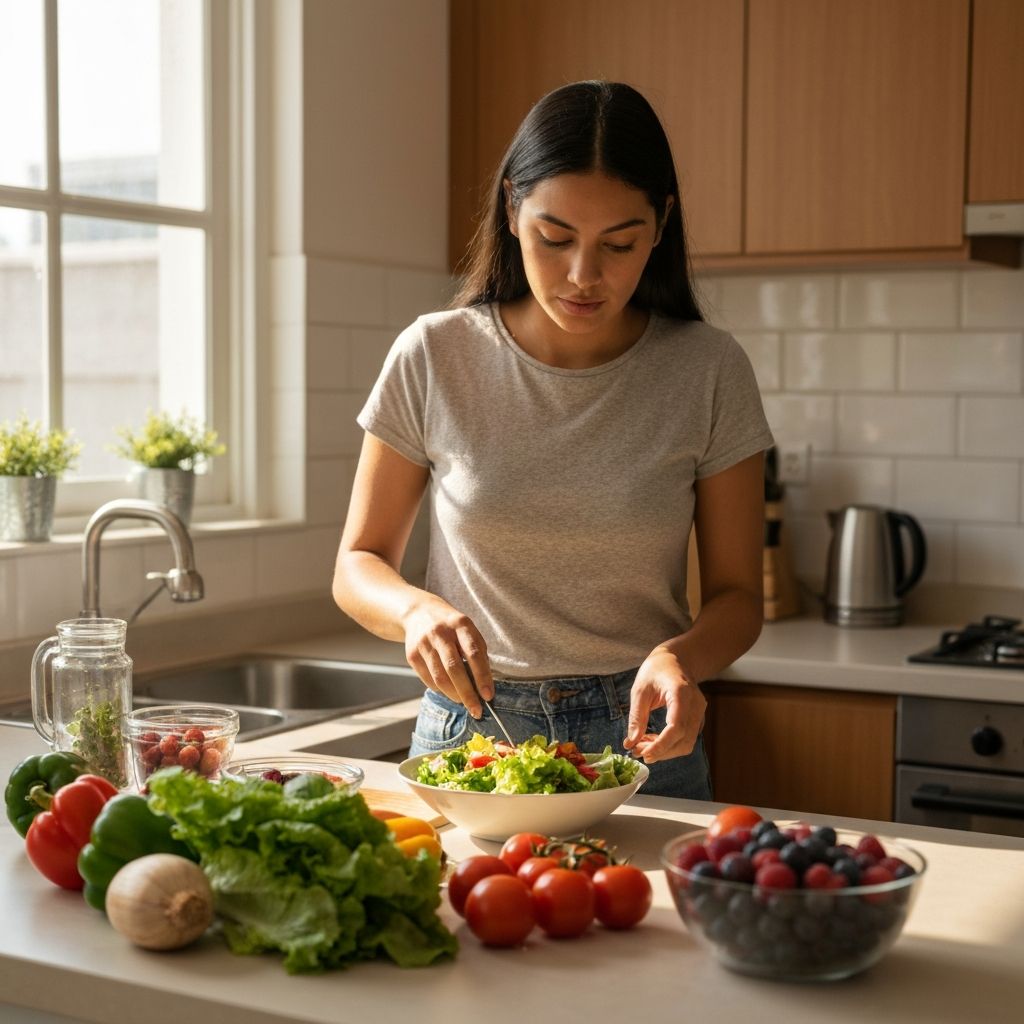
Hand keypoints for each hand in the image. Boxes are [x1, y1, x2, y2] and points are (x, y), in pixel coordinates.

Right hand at [401, 596, 493, 716]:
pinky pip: (428, 679)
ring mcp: (424, 644)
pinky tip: (448, 691)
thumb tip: (485, 683)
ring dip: (454, 695)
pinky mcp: (412, 655)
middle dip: (467, 693)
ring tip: (464, 702)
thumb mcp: (467, 629)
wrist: (418, 612)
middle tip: (476, 710)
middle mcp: (440, 633)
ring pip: (440, 678)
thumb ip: (477, 652)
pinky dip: (441, 689)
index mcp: (460, 624)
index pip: (473, 654)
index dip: (482, 677)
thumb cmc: (451, 626)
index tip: (488, 696)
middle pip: (454, 669)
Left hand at [623, 646, 705, 763]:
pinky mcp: (697, 718)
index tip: (645, 755)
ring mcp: (699, 712)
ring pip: (687, 743)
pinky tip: (653, 739)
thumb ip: (636, 716)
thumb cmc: (656, 670)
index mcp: (681, 693)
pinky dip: (670, 744)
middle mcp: (696, 704)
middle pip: (683, 739)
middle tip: (636, 751)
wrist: (676, 659)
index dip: (662, 745)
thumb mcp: (640, 689)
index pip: (676, 726)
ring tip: (642, 746)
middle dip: (661, 751)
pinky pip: (686, 738)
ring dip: (665, 750)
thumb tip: (631, 743)